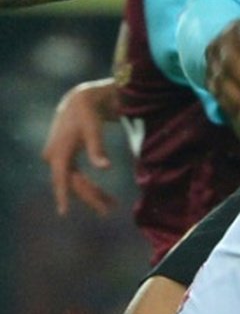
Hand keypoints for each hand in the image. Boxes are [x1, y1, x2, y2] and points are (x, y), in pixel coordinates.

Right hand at [41, 77, 120, 215]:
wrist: (79, 100)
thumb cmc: (87, 114)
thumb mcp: (93, 129)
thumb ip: (97, 149)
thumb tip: (105, 168)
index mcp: (59, 152)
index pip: (60, 179)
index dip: (63, 196)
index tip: (63, 212)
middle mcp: (54, 158)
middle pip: (72, 184)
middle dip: (90, 197)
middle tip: (108, 211)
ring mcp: (58, 159)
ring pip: (75, 182)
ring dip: (91, 194)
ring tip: (111, 205)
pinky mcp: (64, 159)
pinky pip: (75, 177)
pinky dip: (89, 186)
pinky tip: (102, 195)